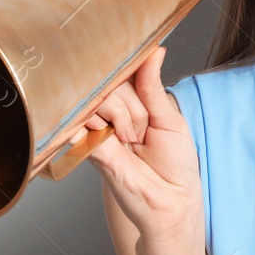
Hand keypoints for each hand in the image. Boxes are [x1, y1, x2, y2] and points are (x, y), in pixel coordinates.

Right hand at [78, 46, 201, 242]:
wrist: (169, 204)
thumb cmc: (175, 166)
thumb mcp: (169, 118)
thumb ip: (152, 85)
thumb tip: (154, 51)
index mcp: (134, 102)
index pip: (121, 71)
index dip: (126, 68)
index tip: (134, 67)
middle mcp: (112, 113)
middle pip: (109, 82)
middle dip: (131, 103)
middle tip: (142, 130)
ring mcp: (98, 128)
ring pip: (97, 97)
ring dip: (119, 115)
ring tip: (130, 141)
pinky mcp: (86, 145)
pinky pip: (80, 120)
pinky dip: (95, 124)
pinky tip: (110, 138)